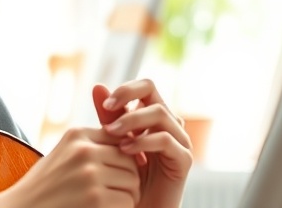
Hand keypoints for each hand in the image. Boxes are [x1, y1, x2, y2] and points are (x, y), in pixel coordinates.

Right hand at [0, 126, 140, 207]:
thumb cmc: (45, 186)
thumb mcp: (64, 155)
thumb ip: (91, 146)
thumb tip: (131, 140)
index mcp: (76, 135)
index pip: (120, 140)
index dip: (122, 159)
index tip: (114, 174)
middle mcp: (84, 150)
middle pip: (130, 161)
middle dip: (127, 179)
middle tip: (113, 193)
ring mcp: (90, 175)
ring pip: (133, 182)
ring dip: (126, 196)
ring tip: (106, 202)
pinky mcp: (96, 199)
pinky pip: (127, 201)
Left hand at [93, 81, 192, 207]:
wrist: (137, 206)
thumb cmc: (124, 174)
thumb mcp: (113, 142)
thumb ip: (109, 116)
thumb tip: (97, 86)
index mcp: (152, 115)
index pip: (144, 86)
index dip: (125, 88)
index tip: (104, 102)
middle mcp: (168, 123)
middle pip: (153, 91)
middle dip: (127, 95)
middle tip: (106, 109)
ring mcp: (179, 140)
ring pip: (160, 113)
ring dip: (132, 119)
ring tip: (111, 132)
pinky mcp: (184, 160)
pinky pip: (167, 141)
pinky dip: (144, 142)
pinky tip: (124, 150)